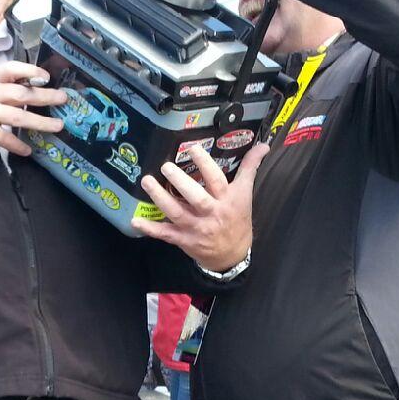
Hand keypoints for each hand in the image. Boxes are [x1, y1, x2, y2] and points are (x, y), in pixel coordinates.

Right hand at [0, 62, 63, 157]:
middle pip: (21, 93)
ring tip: (57, 126)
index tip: (46, 76)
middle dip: (45, 96)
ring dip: (40, 122)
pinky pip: (5, 138)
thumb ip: (2, 90)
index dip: (30, 71)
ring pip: (18, 116)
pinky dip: (18, 145)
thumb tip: (31, 91)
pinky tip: (28, 150)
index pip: (11, 70)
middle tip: (63, 99)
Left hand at [134, 142, 269, 270]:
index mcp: (227, 200)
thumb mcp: (245, 194)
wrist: (233, 255)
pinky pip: (165, 234)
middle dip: (180, 182)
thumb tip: (263, 145)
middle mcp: (211, 214)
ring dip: (160, 198)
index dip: (205, 164)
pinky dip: (150, 229)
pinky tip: (135, 221)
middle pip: (196, 197)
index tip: (193, 149)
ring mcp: (196, 228)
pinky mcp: (184, 240)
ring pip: (177, 213)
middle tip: (166, 166)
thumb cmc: (237, 219)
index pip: (217, 180)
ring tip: (147, 181)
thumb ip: (250, 168)